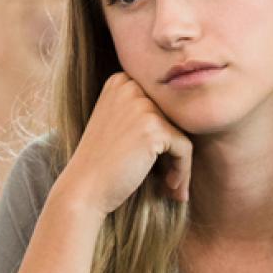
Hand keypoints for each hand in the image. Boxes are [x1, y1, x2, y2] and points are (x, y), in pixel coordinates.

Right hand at [58, 72, 192, 216]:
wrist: (83, 190)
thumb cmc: (101, 164)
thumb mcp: (117, 124)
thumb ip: (142, 110)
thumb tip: (188, 112)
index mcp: (120, 82)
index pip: (161, 103)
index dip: (165, 134)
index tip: (160, 161)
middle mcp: (130, 87)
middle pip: (174, 116)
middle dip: (175, 149)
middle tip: (171, 177)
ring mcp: (142, 106)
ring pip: (183, 132)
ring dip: (182, 163)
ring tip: (172, 186)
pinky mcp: (154, 128)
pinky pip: (185, 148)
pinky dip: (183, 170)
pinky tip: (170, 187)